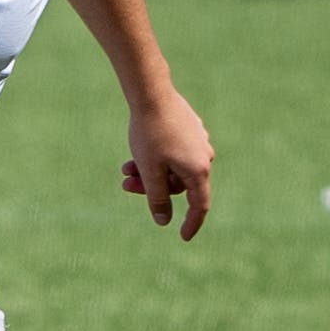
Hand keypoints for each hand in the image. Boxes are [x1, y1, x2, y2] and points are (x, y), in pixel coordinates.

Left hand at [120, 90, 214, 239]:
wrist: (151, 93)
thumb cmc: (150, 134)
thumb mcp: (150, 172)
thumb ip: (157, 199)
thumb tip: (163, 221)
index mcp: (198, 170)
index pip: (199, 206)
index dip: (191, 223)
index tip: (182, 237)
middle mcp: (204, 156)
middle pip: (178, 184)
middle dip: (152, 187)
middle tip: (125, 184)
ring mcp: (199, 140)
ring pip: (174, 167)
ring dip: (150, 171)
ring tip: (126, 167)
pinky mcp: (190, 128)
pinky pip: (175, 152)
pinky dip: (157, 157)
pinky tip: (138, 150)